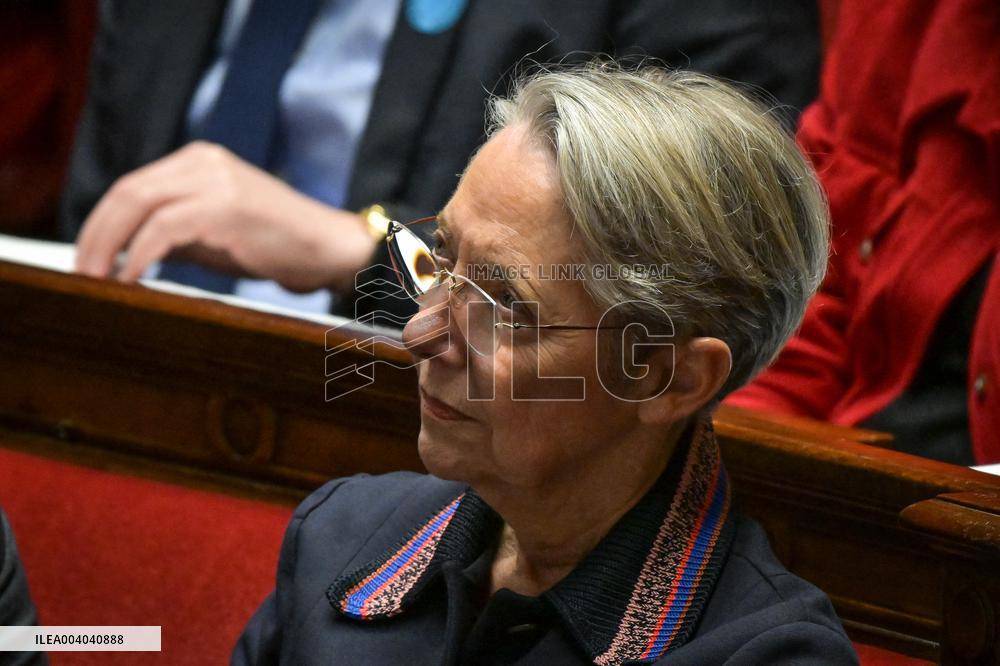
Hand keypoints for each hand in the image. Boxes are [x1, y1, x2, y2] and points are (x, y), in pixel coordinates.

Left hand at [75, 141, 376, 292]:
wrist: (330, 248)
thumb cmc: (277, 246)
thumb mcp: (214, 234)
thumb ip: (173, 234)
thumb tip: (122, 255)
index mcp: (199, 162)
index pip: (132, 186)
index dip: (101, 223)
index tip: (86, 259)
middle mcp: (204, 162)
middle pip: (127, 191)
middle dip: (96, 234)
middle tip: (81, 273)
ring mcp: (216, 179)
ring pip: (139, 203)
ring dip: (110, 245)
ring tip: (99, 279)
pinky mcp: (226, 205)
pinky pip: (165, 227)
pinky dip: (141, 253)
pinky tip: (133, 277)